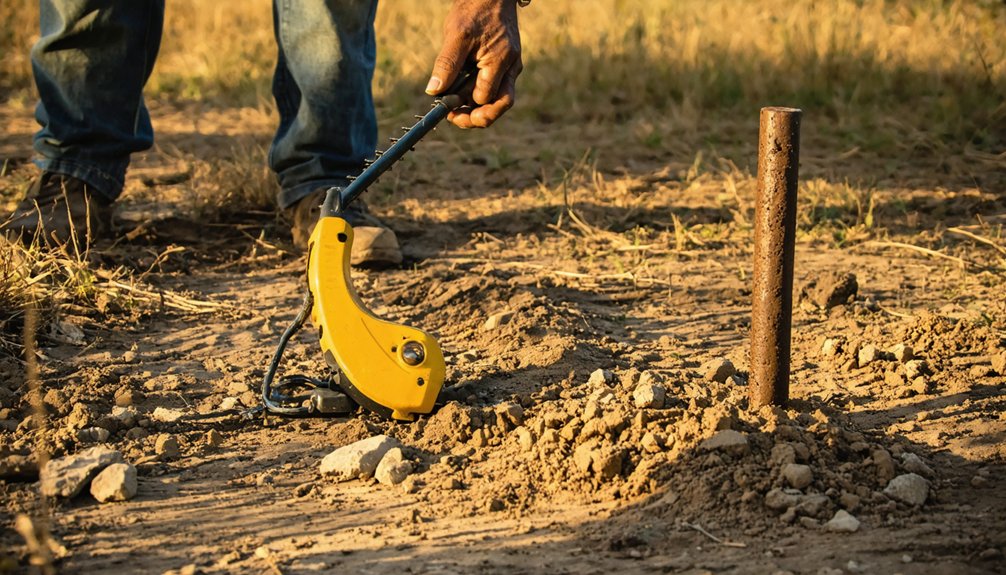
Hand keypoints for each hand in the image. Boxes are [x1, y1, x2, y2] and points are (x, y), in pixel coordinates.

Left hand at [425, 0, 521, 128]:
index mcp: (501, 62)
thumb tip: (434, 91)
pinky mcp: (505, 65)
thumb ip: (447, 64)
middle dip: (476, 117)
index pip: (483, 97)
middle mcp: (510, 68)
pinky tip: (462, 91)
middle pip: (499, 106)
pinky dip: (478, 93)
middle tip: (453, 119)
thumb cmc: (475, 10)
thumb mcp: (457, 35)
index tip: (445, 106)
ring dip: (476, 107)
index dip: (463, 105)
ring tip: (455, 110)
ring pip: (498, 100)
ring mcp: (510, 68)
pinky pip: (495, 87)